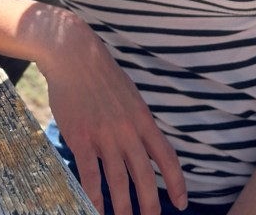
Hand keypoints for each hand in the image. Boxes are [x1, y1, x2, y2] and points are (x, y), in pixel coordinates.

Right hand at [37, 11, 186, 214]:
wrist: (73, 55)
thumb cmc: (101, 75)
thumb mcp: (129, 95)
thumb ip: (137, 121)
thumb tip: (144, 143)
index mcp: (143, 119)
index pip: (167, 156)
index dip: (177, 183)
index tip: (182, 203)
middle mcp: (128, 130)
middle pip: (145, 176)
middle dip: (151, 205)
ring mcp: (104, 135)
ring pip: (119, 181)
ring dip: (123, 207)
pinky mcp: (82, 138)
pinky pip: (91, 175)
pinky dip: (94, 197)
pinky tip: (95, 211)